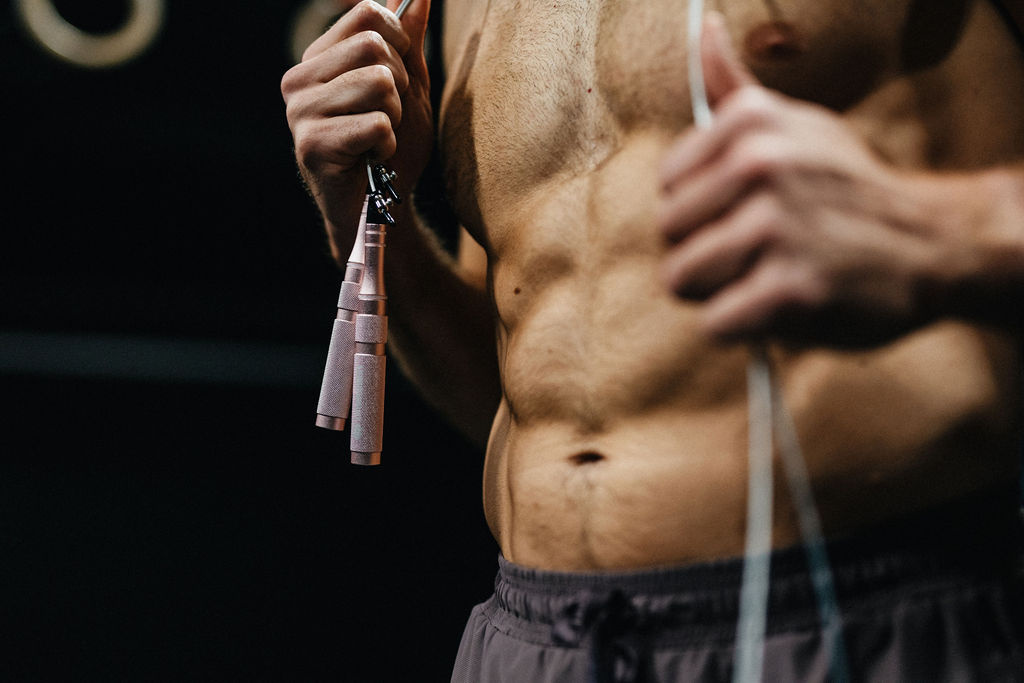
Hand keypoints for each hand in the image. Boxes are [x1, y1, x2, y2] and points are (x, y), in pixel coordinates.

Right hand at [281, 0, 432, 260]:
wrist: (381, 209)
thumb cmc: (393, 150)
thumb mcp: (408, 89)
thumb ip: (409, 43)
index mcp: (319, 59)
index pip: (368, 13)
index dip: (399, 43)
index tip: (396, 79)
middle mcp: (299, 79)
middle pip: (375, 46)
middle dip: (399, 86)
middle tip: (387, 120)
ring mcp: (300, 113)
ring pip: (378, 84)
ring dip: (395, 118)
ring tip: (378, 140)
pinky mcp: (310, 145)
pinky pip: (377, 125)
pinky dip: (388, 146)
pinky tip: (371, 160)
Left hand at [658, 13, 979, 346]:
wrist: (934, 241)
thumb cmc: (848, 187)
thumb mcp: (798, 123)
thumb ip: (736, 89)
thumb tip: (702, 30)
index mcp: (750, 122)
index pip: (669, 184)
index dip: (705, 207)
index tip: (747, 208)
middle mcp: (759, 165)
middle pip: (669, 232)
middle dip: (704, 250)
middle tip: (760, 249)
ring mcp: (774, 227)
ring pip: (681, 278)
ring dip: (719, 291)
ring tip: (769, 275)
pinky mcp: (789, 290)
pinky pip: (714, 323)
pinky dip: (742, 327)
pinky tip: (781, 306)